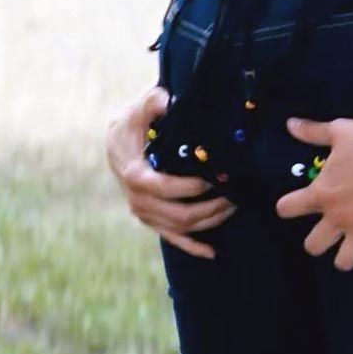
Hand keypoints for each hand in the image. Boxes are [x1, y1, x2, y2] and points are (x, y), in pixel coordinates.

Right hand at [105, 87, 236, 258]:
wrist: (117, 144)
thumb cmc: (132, 125)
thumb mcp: (139, 110)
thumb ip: (151, 103)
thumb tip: (165, 100)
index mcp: (135, 175)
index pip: (166, 188)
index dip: (193, 187)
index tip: (216, 178)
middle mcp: (138, 200)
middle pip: (180, 215)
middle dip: (211, 207)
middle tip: (235, 195)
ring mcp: (145, 214)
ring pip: (181, 228)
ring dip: (210, 221)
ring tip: (234, 206)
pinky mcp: (152, 221)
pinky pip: (173, 239)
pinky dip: (193, 247)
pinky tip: (212, 252)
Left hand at [276, 113, 352, 302]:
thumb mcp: (339, 131)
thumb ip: (312, 132)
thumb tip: (289, 124)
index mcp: (322, 194)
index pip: (288, 209)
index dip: (287, 207)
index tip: (291, 206)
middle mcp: (339, 218)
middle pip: (313, 245)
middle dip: (316, 240)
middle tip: (325, 230)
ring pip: (343, 261)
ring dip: (343, 256)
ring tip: (348, 249)